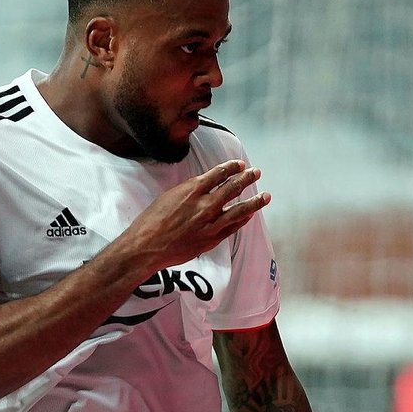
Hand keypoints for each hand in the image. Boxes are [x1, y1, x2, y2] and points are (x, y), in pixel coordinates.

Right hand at [115, 159, 269, 274]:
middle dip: (247, 179)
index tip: (240, 165)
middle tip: (256, 173)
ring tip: (266, 196)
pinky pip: (233, 227)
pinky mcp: (211, 239)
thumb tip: (203, 187)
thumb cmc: (151, 220)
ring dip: (254, 201)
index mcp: (192, 190)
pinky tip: (249, 215)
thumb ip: (189, 191)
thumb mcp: (168, 196)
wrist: (146, 247)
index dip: (232, 168)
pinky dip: (243, 220)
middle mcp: (205, 205)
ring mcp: (210, 223)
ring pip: (239, 209)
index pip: (219, 173)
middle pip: (233, 188)